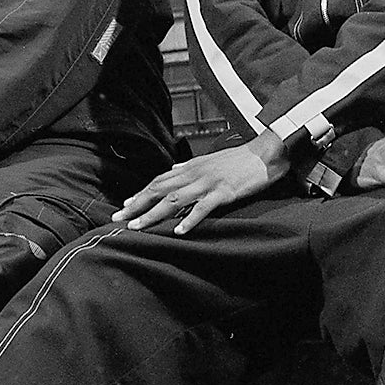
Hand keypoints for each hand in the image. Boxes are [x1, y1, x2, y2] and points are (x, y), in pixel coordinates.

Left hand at [113, 132, 289, 234]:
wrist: (265, 153)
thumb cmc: (239, 159)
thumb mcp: (209, 161)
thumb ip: (189, 168)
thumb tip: (172, 171)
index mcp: (191, 168)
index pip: (159, 181)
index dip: (141, 193)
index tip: (126, 204)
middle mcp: (194, 174)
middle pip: (159, 190)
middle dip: (138, 205)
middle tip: (119, 218)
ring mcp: (208, 183)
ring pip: (174, 199)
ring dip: (154, 214)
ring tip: (138, 227)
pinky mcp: (224, 192)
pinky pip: (204, 207)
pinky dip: (190, 219)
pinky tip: (179, 231)